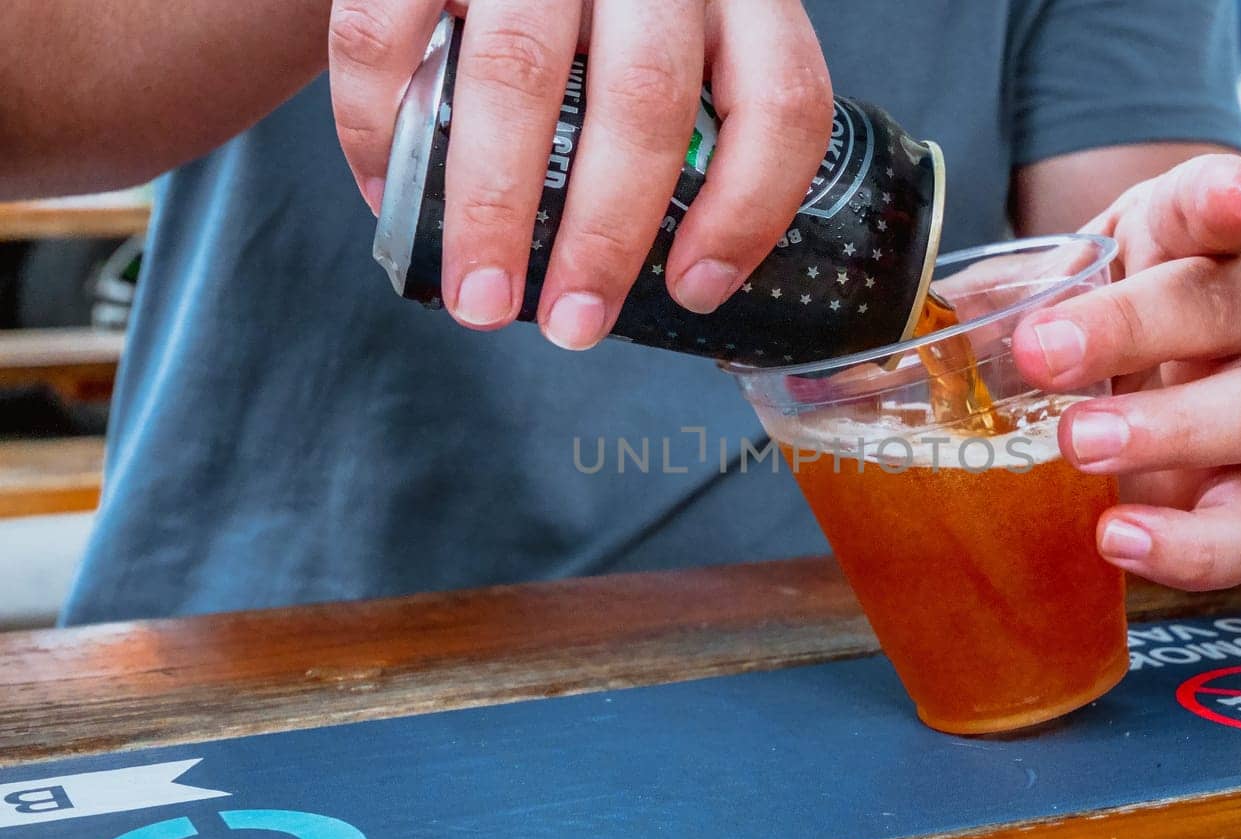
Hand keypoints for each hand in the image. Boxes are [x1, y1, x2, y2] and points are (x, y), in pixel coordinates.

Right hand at [328, 0, 833, 344]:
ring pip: (519, 73)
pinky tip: (388, 194)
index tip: (694, 289)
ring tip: (482, 298)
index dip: (748, 209)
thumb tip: (673, 272)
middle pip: (645, 100)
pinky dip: (379, 128)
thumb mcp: (669, 38)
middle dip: (604, 235)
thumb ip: (682, 121)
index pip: (780, 99)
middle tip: (573, 322)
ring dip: (494, 207)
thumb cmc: (589, 6)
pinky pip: (387, 35)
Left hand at [1012, 154, 1240, 590]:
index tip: (1225, 202)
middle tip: (1045, 358)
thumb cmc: (1086, 325)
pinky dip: (1193, 544)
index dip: (1222, 197)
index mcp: (1184, 244)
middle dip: (1136, 328)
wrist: (1138, 387)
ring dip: (1170, 430)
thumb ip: (988, 304)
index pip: (1211, 201)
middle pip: (1228, 306)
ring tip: (1079, 445)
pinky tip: (1119, 538)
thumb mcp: (1043, 294)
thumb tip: (901, 339)